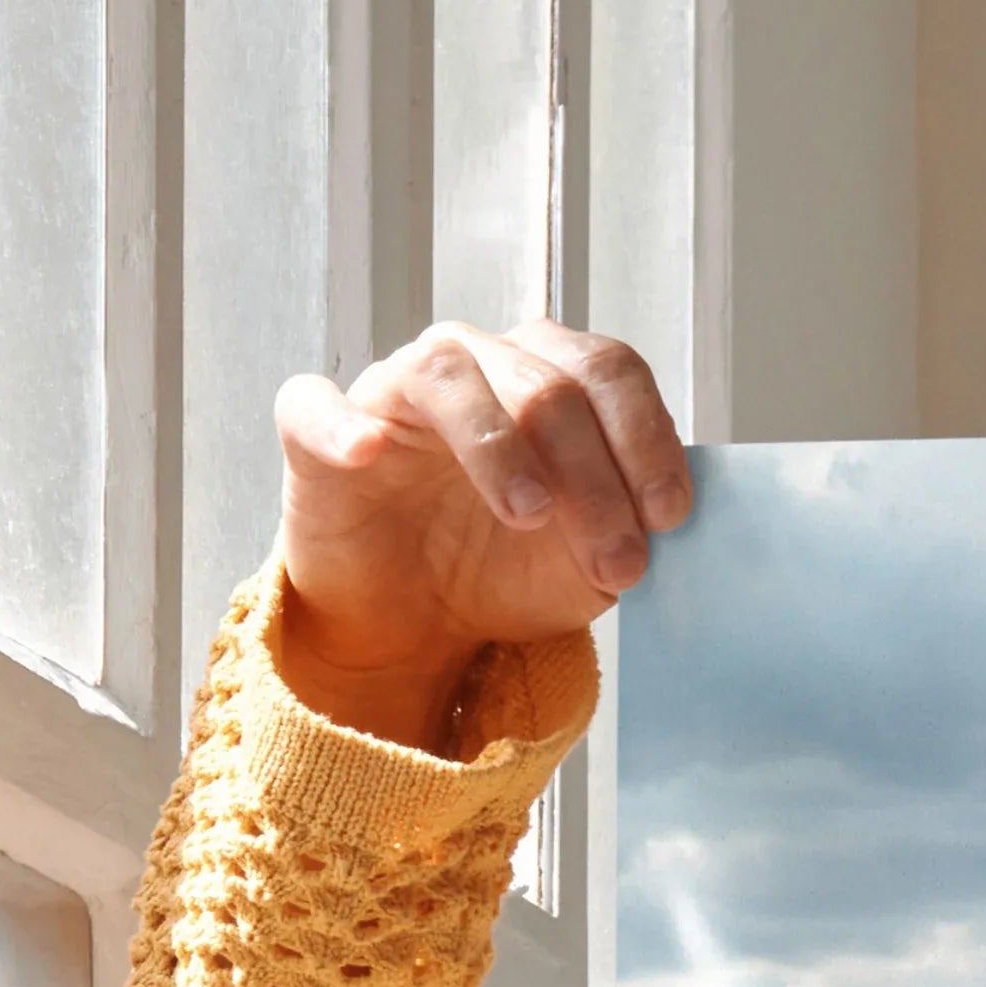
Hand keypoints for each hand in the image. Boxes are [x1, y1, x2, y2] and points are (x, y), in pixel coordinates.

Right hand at [270, 322, 690, 749]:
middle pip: (546, 384)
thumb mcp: (588, 563)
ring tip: (530, 515)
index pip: (608, 372)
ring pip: (448, 376)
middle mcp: (476, 364)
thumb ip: (629, 529)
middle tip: (617, 561)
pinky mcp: (317, 430)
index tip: (669, 515)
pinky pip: (316, 405)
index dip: (646, 437)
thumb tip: (664, 522)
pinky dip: (342, 424)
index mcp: (550, 378)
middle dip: (594, 478)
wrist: (416, 622)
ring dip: (499, 446)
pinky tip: (369, 452)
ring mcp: (395, 390)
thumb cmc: (504, 570)